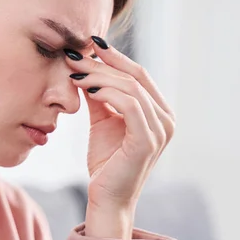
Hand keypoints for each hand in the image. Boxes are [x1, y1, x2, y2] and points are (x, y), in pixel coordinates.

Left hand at [64, 36, 175, 236]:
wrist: (106, 197)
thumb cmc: (106, 160)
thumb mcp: (102, 119)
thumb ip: (99, 94)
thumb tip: (86, 65)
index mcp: (159, 111)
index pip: (139, 74)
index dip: (114, 56)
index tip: (88, 43)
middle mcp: (166, 119)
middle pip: (135, 76)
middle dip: (103, 62)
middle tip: (74, 55)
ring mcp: (160, 130)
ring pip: (130, 87)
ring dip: (99, 75)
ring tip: (74, 71)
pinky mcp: (148, 140)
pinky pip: (128, 104)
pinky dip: (106, 91)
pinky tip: (86, 87)